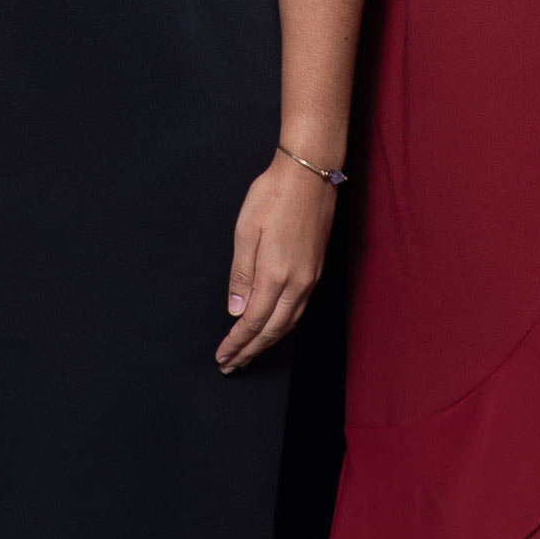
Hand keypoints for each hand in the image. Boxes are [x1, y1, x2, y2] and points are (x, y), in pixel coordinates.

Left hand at [218, 150, 335, 371]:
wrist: (309, 174)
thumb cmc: (272, 195)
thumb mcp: (246, 230)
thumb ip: (241, 274)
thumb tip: (236, 310)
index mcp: (276, 274)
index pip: (254, 322)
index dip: (237, 343)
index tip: (223, 357)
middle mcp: (298, 283)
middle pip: (273, 330)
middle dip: (250, 350)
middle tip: (231, 364)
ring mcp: (310, 278)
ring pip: (288, 324)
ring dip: (267, 342)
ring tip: (248, 354)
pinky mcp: (316, 270)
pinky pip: (298, 310)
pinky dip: (282, 327)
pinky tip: (273, 328)